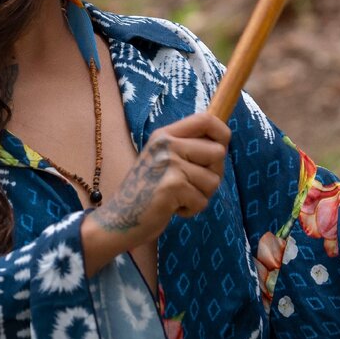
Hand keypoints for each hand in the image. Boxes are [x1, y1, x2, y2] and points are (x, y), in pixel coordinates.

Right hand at [81, 112, 229, 272]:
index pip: (205, 119)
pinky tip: (173, 208)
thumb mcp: (162, 160)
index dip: (222, 132)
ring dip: (201, 195)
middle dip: (213, 174)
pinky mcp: (172, 186)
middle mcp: (166, 144)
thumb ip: (186, 149)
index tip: (222, 148)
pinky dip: (191, 210)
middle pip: (217, 152)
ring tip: (179, 198)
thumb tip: (222, 145)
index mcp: (165, 135)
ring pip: (213, 180)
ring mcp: (169, 163)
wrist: (117, 219)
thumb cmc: (145, 192)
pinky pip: (202, 200)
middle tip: (192, 185)